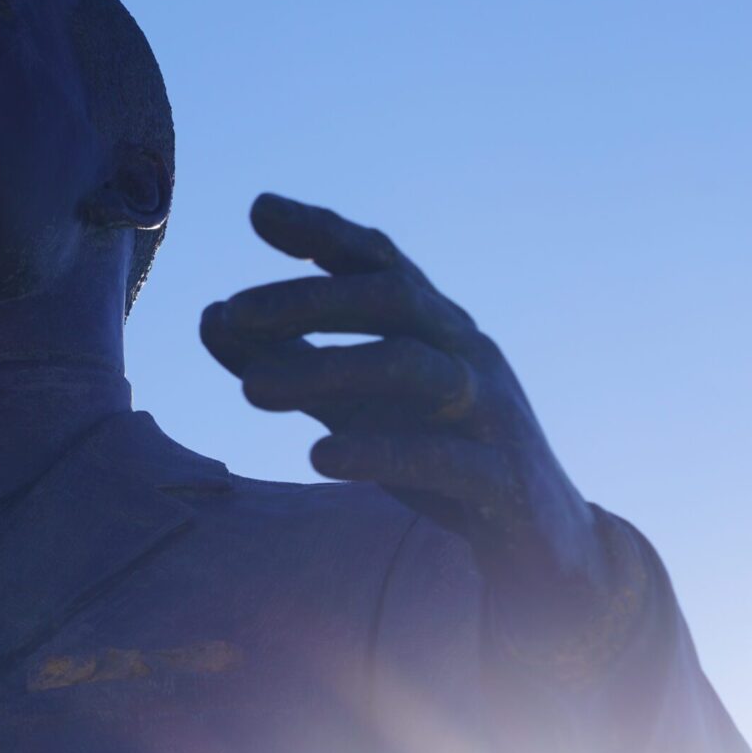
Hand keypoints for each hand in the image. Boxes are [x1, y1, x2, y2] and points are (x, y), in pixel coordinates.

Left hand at [201, 193, 629, 661]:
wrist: (541, 543)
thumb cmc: (436, 453)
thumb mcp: (352, 402)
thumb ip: (287, 359)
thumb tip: (209, 315)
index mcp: (433, 327)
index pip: (380, 261)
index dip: (325, 232)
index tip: (259, 209)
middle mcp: (465, 353)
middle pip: (394, 299)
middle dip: (310, 299)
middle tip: (231, 312)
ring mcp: (490, 412)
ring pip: (415, 368)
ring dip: (327, 370)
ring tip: (249, 389)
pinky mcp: (503, 480)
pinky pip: (445, 458)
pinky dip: (382, 453)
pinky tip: (320, 456)